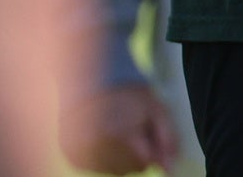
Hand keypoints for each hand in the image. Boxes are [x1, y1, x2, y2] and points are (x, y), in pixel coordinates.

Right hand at [59, 82, 179, 174]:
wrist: (88, 74)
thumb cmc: (127, 90)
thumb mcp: (155, 107)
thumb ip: (166, 138)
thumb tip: (169, 169)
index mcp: (120, 137)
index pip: (145, 162)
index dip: (148, 145)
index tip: (143, 128)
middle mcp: (98, 149)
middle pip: (128, 168)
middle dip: (134, 152)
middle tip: (127, 126)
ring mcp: (82, 154)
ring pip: (112, 169)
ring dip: (117, 156)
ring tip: (113, 127)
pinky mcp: (72, 156)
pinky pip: (95, 166)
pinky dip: (100, 155)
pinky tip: (99, 133)